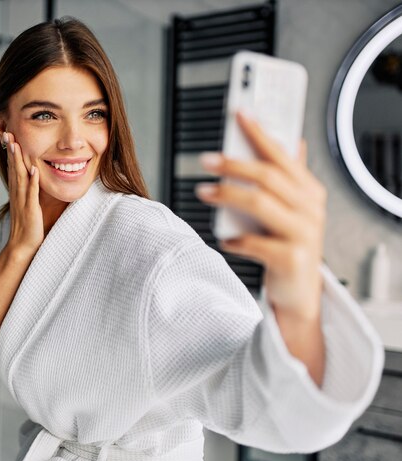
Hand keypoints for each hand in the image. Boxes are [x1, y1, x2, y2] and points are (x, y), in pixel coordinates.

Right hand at [3, 131, 43, 256]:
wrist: (22, 247)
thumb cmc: (28, 228)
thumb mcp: (27, 205)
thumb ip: (29, 192)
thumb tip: (32, 179)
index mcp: (17, 193)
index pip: (13, 168)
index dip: (11, 153)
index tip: (9, 137)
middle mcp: (17, 194)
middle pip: (13, 169)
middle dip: (12, 151)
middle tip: (8, 133)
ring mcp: (23, 202)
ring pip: (20, 177)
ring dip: (18, 161)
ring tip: (17, 145)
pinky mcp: (31, 210)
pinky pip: (32, 193)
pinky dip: (33, 181)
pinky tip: (34, 169)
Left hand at [195, 112, 326, 322]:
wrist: (300, 295)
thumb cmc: (290, 247)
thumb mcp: (293, 209)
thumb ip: (289, 178)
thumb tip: (291, 141)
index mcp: (309, 191)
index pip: (281, 154)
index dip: (260, 132)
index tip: (239, 113)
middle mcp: (310, 209)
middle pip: (268, 176)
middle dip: (234, 163)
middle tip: (206, 159)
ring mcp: (304, 234)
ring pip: (261, 203)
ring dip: (227, 195)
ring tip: (203, 191)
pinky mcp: (292, 259)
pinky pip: (256, 243)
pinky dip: (235, 239)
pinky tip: (224, 239)